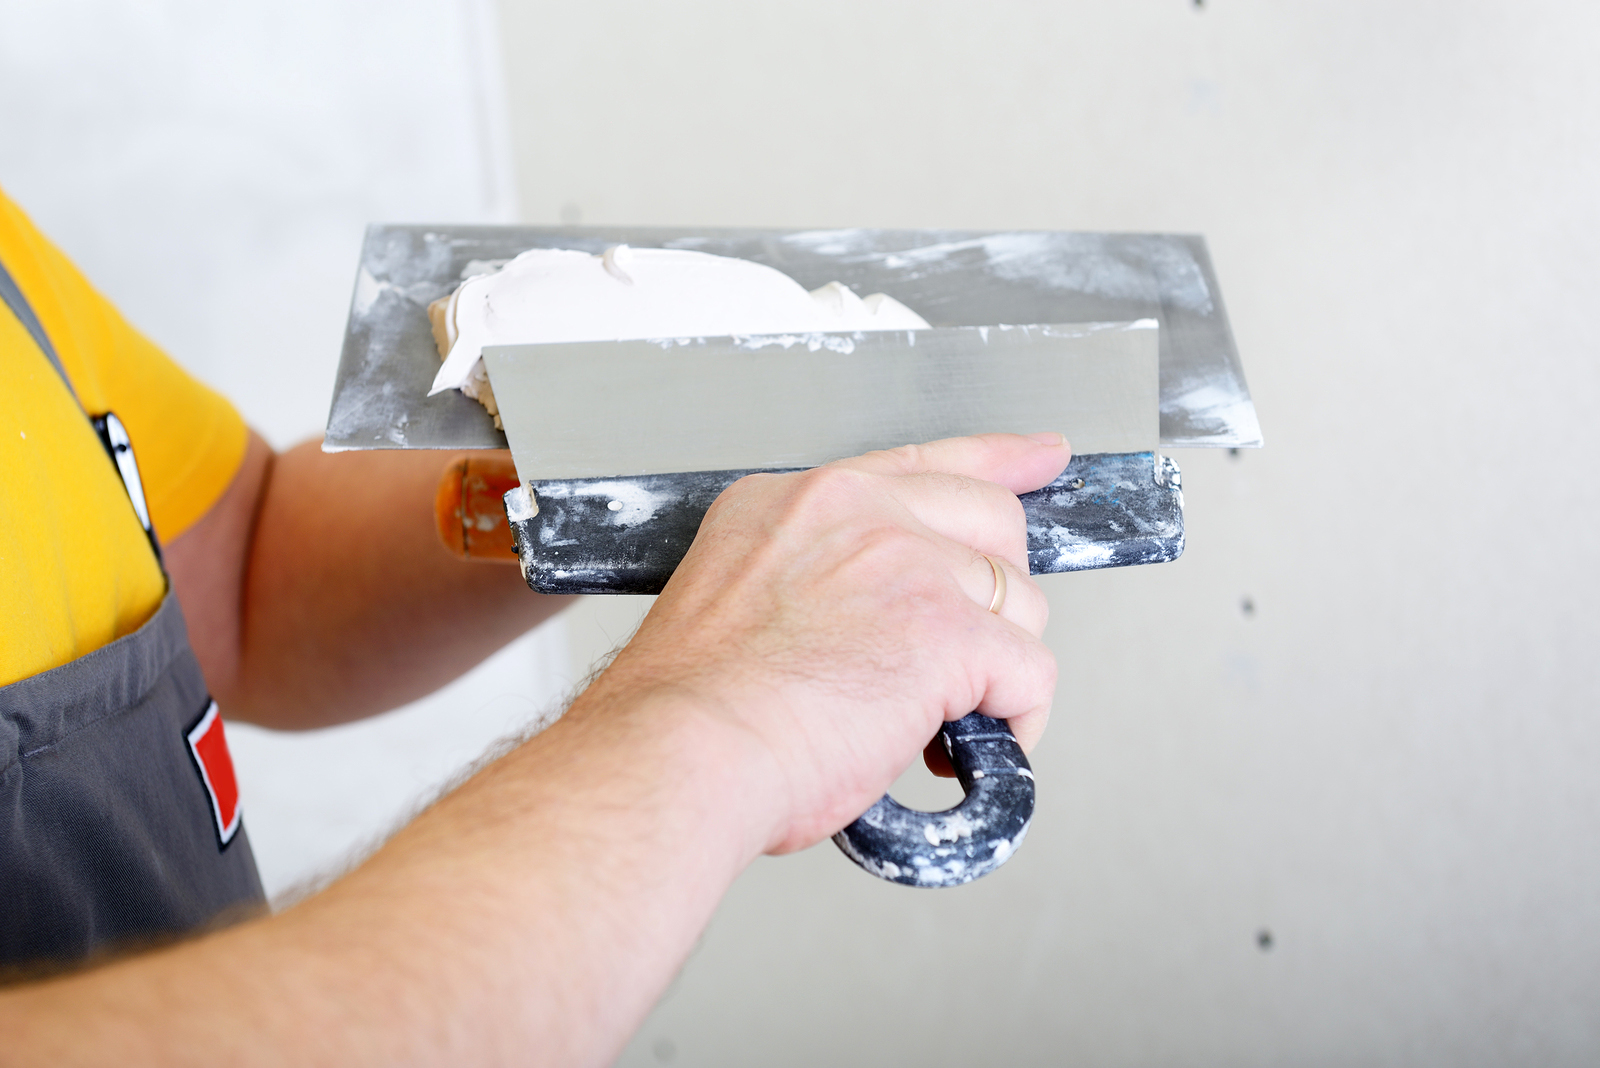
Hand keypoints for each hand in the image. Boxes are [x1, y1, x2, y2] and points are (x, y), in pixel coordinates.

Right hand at [590, 432, 1071, 855]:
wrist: (676, 752)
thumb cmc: (687, 711)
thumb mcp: (735, 598)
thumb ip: (813, 582)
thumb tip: (871, 624)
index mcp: (800, 502)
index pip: (923, 462)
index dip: (997, 461)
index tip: (1040, 457)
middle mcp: (858, 514)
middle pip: (993, 525)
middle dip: (997, 597)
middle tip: (967, 657)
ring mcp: (907, 565)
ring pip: (1019, 605)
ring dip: (994, 672)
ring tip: (931, 724)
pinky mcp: (947, 632)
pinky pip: (1029, 674)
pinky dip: (1014, 723)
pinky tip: (960, 751)